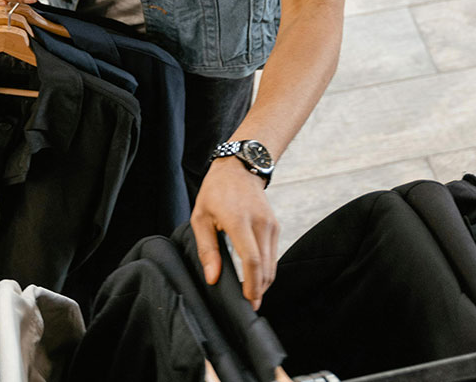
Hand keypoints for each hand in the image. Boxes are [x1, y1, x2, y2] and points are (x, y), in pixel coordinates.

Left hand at [190, 156, 278, 309]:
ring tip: (252, 296)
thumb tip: (213, 277)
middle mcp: (260, 224)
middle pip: (266, 267)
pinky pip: (273, 254)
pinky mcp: (275, 226)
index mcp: (239, 221)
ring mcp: (271, 225)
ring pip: (272, 263)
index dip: (251, 284)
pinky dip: (266, 269)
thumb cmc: (215, 192)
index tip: (248, 301)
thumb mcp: (201, 217)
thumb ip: (207, 249)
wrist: (239, 167)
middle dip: (259, 290)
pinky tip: (255, 278)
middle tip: (249, 307)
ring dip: (263, 282)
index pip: (251, 259)